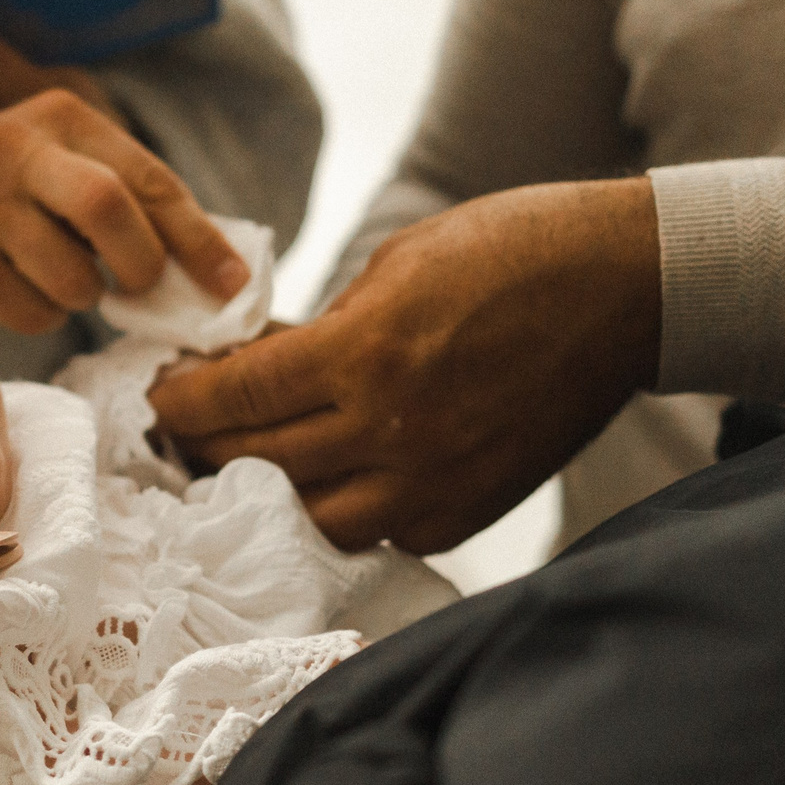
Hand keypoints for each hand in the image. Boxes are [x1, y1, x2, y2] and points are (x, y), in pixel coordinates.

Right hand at [0, 89, 247, 334]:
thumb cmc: (11, 187)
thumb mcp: (67, 164)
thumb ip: (135, 199)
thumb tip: (222, 274)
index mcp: (62, 114)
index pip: (149, 178)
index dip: (199, 238)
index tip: (232, 285)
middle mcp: (17, 146)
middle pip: (110, 207)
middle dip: (141, 263)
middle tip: (139, 285)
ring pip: (74, 276)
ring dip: (84, 296)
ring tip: (63, 277)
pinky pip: (32, 312)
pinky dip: (43, 315)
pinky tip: (20, 288)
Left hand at [147, 180, 661, 554]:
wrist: (621, 289)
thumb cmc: (509, 251)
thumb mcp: (394, 264)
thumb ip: (322, 328)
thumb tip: (257, 369)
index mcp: (364, 352)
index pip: (236, 398)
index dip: (183, 401)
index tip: (163, 394)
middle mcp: (392, 430)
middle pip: (259, 462)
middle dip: (206, 446)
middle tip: (184, 430)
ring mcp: (432, 482)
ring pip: (310, 516)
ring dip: (269, 490)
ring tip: (246, 462)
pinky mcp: (466, 512)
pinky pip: (377, 533)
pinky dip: (344, 508)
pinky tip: (330, 478)